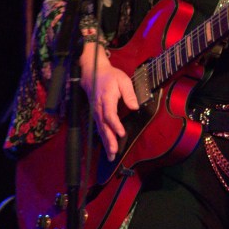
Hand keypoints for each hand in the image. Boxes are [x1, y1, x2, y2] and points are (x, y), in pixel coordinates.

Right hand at [79, 43, 138, 160]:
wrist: (93, 73)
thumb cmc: (110, 76)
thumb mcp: (123, 80)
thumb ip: (129, 93)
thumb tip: (135, 107)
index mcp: (106, 98)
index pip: (110, 114)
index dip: (115, 125)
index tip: (122, 133)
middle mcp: (99, 107)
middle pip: (103, 126)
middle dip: (109, 140)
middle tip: (114, 152)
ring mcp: (95, 112)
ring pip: (100, 129)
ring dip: (106, 142)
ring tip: (111, 155)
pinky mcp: (95, 115)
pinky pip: (99, 128)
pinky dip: (103, 139)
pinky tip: (107, 148)